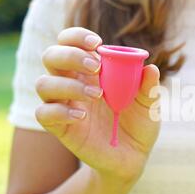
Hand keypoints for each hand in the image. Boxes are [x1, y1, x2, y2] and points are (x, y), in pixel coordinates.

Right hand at [35, 27, 159, 182]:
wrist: (134, 157)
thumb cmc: (139, 125)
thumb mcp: (149, 105)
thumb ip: (148, 88)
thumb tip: (151, 68)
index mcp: (92, 71)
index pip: (70, 42)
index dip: (76, 36)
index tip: (96, 42)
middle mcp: (73, 83)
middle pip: (51, 56)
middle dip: (69, 55)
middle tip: (95, 67)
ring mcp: (64, 105)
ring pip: (43, 84)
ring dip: (68, 85)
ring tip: (97, 96)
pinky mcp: (59, 128)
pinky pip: (44, 113)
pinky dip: (60, 111)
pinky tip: (82, 116)